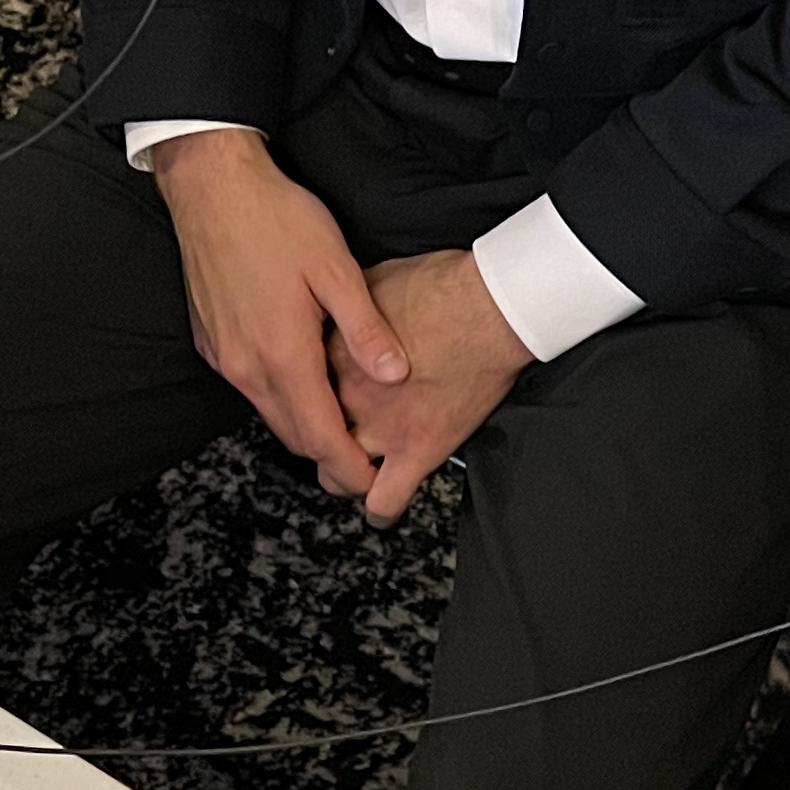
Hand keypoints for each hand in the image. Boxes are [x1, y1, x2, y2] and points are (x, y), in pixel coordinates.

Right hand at [153, 129, 402, 496]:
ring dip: (302, 424)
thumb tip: (396, 376)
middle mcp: (246, 364)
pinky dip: (278, 397)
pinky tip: (303, 379)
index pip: (318, 435)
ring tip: (340, 424)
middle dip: (327, 453)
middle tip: (363, 459)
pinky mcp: (212, 340)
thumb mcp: (336, 269)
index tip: (371, 481)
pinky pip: (249, 386)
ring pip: (268, 411)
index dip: (347, 464)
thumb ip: (366, 330)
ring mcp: (223, 355)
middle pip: (291, 433)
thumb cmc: (276, 219)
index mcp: (282, 353)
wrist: (213, 186)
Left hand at [328, 249, 528, 524]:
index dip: (308, 392)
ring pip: (336, 474)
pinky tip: (381, 503)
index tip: (319, 390)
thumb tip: (335, 309)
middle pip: (312, 433)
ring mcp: (380, 429)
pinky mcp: (418, 451)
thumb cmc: (443, 286)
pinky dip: (380, 508)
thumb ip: (346, 309)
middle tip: (336, 428)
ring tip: (354, 466)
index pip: (298, 388)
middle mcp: (348, 397)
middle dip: (322, 434)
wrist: (490, 307)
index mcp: (333, 355)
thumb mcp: (372, 280)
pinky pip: (385, 501)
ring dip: (343, 473)